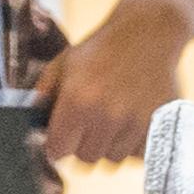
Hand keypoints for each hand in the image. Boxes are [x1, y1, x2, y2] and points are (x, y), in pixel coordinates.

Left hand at [37, 1, 192, 169]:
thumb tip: (32, 122)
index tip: (62, 137)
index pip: (57, 150)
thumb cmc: (102, 49)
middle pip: (86, 158)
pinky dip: (133, 146)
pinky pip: (139, 154)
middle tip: (88, 126)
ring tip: (111, 123)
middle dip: (83, 145)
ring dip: (109, 146)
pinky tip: (131, 125)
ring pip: (113, 159)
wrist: (149, 34)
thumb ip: (44, 94)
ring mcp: (136, 124)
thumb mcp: (63, 64)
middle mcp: (106, 117)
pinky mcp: (160, 126)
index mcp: (77, 102)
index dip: (57, 145)